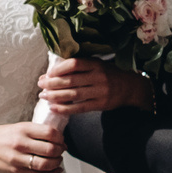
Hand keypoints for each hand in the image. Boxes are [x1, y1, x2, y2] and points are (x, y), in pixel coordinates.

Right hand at [0, 119, 64, 172]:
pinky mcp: (16, 170)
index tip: (61, 140)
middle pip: (51, 149)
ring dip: (57, 163)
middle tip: (61, 150)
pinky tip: (56, 171)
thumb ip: (35, 132)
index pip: (50, 133)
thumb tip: (57, 138)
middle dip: (61, 151)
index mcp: (23, 129)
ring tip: (57, 160)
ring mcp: (18, 158)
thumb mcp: (17, 127)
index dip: (60, 137)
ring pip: (46, 164)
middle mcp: (20, 143)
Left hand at [36, 57, 151, 118]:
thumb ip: (80, 66)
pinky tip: (54, 108)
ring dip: (55, 96)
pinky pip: (79, 108)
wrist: (130, 87)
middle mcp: (98, 77)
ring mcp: (100, 92)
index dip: (59, 69)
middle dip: (52, 83)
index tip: (48, 73)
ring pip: (73, 95)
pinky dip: (64, 108)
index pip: (74, 64)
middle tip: (40, 85)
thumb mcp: (98, 64)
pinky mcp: (100, 104)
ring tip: (43, 96)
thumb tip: (53, 70)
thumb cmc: (109, 74)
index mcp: (96, 64)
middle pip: (71, 80)